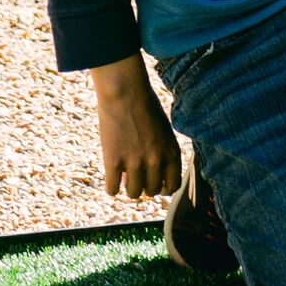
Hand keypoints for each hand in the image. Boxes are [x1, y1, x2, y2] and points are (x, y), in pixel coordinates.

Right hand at [91, 55, 179, 202]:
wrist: (125, 92)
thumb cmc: (145, 105)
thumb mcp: (163, 129)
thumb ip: (162, 150)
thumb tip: (154, 173)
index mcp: (171, 151)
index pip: (173, 184)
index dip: (164, 188)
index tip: (157, 186)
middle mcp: (156, 161)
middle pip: (152, 191)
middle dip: (146, 186)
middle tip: (137, 178)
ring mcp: (134, 163)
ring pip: (134, 193)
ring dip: (129, 188)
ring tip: (125, 179)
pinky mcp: (113, 162)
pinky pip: (113, 189)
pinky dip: (112, 188)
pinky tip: (112, 182)